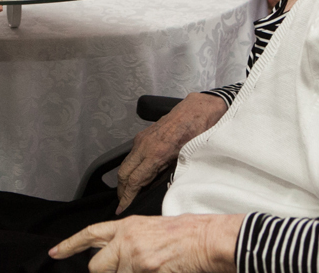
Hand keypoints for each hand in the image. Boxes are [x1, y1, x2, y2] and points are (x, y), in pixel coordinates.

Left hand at [49, 214, 241, 272]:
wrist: (208, 239)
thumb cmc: (188, 233)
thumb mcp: (152, 228)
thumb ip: (129, 240)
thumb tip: (116, 256)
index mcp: (128, 226)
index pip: (90, 234)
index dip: (70, 245)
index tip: (55, 252)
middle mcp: (127, 240)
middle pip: (97, 267)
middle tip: (129, 269)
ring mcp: (136, 259)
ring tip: (151, 268)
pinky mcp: (147, 272)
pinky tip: (158, 271)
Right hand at [116, 93, 227, 213]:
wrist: (197, 110)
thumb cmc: (197, 132)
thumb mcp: (187, 159)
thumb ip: (170, 173)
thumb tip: (159, 188)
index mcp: (156, 153)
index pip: (134, 180)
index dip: (127, 197)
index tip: (122, 208)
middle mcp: (145, 145)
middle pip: (123, 173)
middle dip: (121, 190)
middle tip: (123, 203)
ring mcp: (142, 139)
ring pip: (125, 163)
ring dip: (125, 179)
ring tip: (128, 192)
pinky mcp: (143, 135)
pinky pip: (131, 155)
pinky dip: (130, 167)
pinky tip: (137, 175)